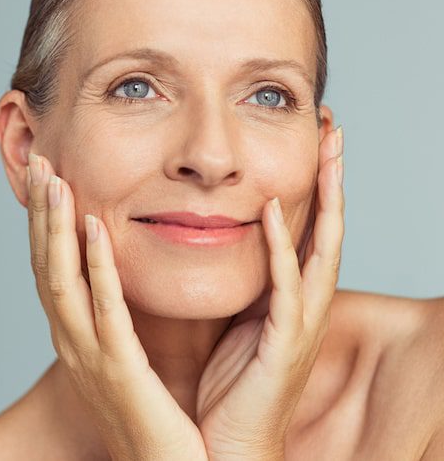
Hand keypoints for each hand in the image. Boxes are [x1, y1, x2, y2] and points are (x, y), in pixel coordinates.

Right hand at [26, 152, 208, 460]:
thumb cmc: (151, 416)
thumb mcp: (123, 358)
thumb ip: (115, 317)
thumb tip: (116, 279)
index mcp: (74, 337)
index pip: (50, 269)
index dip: (43, 224)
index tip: (46, 179)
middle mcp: (71, 342)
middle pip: (45, 266)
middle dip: (40, 214)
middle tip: (39, 162)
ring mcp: (89, 356)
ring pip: (62, 280)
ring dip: (56, 228)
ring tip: (56, 181)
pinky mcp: (119, 369)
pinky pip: (105, 309)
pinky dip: (96, 266)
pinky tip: (94, 228)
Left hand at [195, 126, 344, 459]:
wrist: (229, 445)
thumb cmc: (232, 388)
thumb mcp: (238, 323)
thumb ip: (242, 285)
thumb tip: (223, 245)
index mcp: (291, 298)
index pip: (308, 229)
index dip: (315, 184)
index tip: (312, 139)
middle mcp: (305, 305)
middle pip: (328, 228)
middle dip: (332, 177)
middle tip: (332, 127)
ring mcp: (300, 323)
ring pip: (321, 249)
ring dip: (324, 199)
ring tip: (325, 150)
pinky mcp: (284, 343)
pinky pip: (285, 288)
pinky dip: (280, 249)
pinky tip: (269, 212)